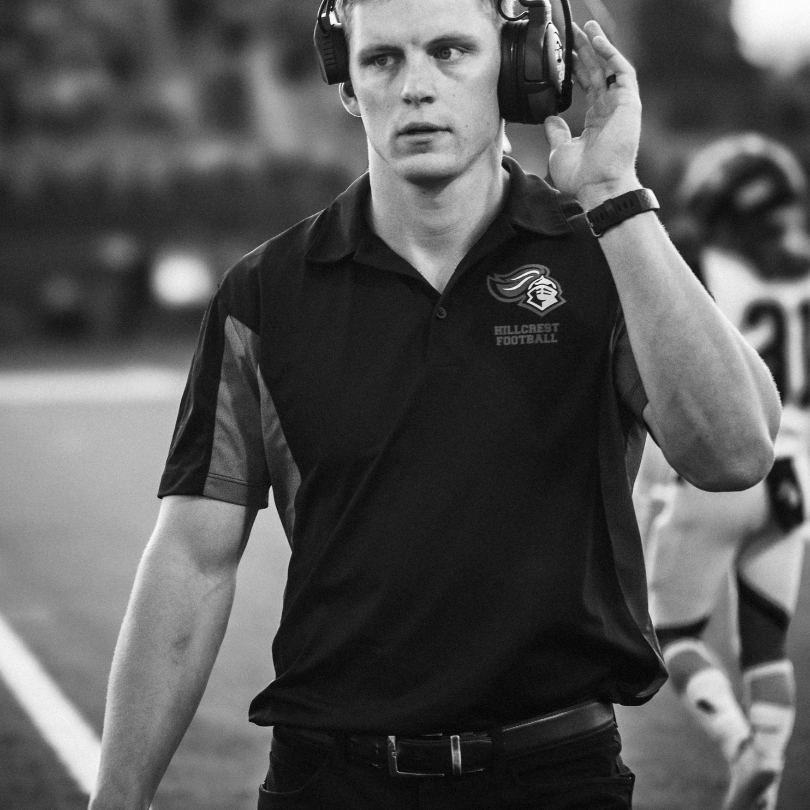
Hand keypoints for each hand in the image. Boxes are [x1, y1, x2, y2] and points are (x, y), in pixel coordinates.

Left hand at [543, 21, 641, 209]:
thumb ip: (557, 132)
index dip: (577, 67)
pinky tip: (597, 42)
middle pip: (598, 71)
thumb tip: (549, 118)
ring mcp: (621, 105)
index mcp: (596, 119)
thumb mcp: (560, 151)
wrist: (598, 187)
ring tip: (586, 27)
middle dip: (586, 50)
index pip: (587, 85)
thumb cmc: (582, 177)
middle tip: (573, 30)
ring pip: (611, 67)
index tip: (563, 53)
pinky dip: (611, 55)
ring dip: (599, 46)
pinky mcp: (630, 103)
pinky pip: (623, 72)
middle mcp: (610, 109)